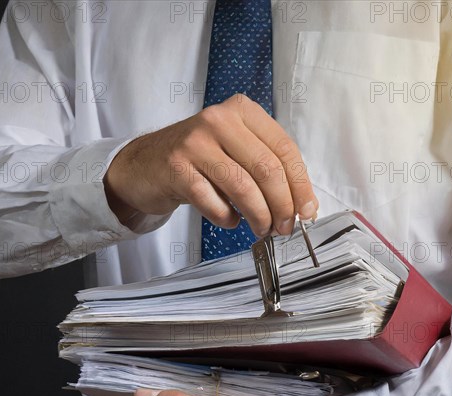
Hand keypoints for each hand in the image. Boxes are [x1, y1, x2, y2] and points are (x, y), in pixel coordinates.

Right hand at [105, 94, 317, 234]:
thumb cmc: (197, 161)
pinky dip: (227, 219)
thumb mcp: (235, 150)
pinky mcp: (177, 169)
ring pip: (244, 188)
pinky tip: (228, 219)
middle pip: (268, 169)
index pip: (285, 149)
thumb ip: (266, 168)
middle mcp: (219, 120)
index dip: (301, 186)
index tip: (307, 212)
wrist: (144, 165)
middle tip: (284, 227)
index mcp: (242, 111)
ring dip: (259, 216)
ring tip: (261, 229)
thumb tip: (301, 205)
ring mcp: (195, 143)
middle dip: (283, 206)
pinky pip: (214, 203)